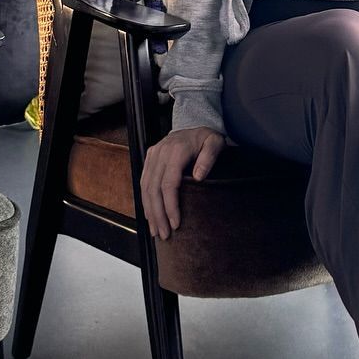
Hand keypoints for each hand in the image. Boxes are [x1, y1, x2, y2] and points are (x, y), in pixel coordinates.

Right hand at [140, 126, 223, 240]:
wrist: (195, 124)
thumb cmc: (206, 137)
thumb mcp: (215, 143)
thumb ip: (209, 157)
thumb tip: (199, 176)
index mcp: (176, 151)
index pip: (169, 184)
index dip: (170, 206)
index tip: (175, 223)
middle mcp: (160, 153)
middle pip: (154, 189)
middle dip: (158, 214)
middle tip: (164, 234)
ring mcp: (153, 155)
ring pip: (145, 188)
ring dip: (150, 211)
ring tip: (156, 230)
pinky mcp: (150, 158)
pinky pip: (143, 182)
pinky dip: (145, 201)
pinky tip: (150, 215)